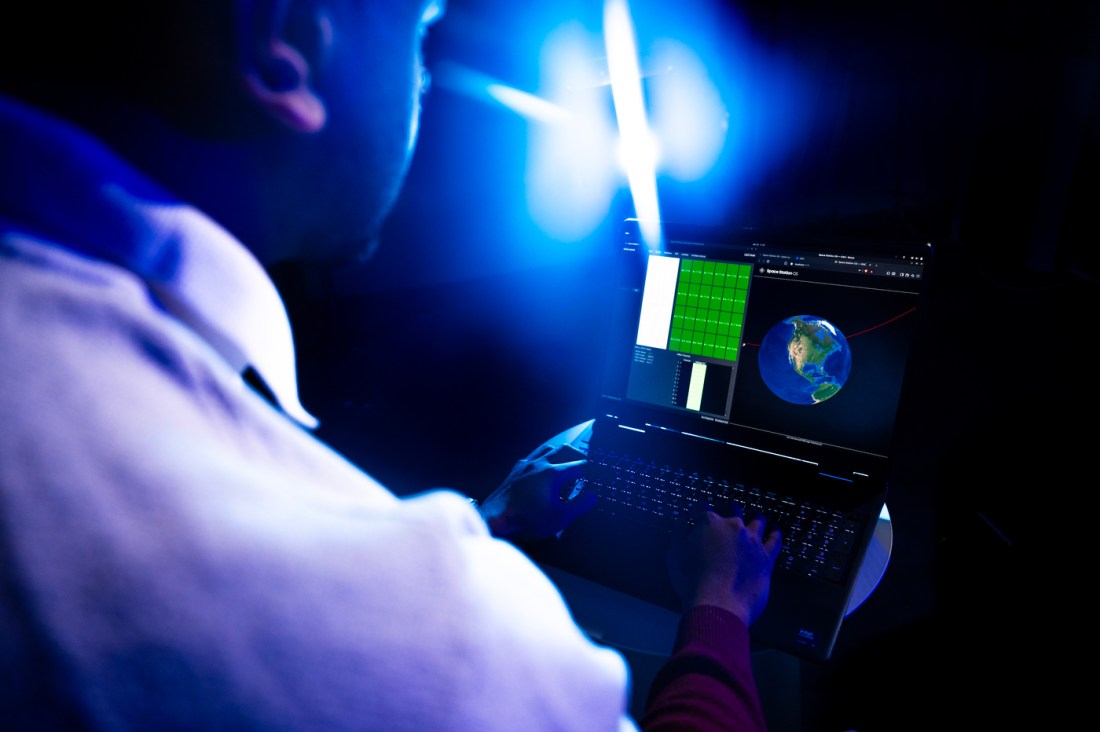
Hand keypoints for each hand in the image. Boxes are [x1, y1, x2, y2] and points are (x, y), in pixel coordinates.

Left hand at [478, 442, 596, 541]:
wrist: (494, 519)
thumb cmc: (526, 520)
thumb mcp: (558, 518)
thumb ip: (579, 506)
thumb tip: (593, 497)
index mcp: (552, 473)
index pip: (578, 466)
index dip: (591, 469)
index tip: (599, 472)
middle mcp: (539, 464)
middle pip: (563, 450)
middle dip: (577, 454)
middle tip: (586, 461)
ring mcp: (525, 466)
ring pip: (546, 449)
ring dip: (559, 452)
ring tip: (566, 458)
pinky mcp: (514, 471)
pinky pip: (532, 456)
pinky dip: (542, 457)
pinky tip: (541, 465)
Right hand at [667, 505, 781, 625]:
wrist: (717, 604)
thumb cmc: (692, 581)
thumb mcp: (674, 555)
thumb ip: (678, 534)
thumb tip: (681, 522)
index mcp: (708, 523)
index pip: (703, 508)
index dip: (699, 510)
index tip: (697, 514)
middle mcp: (732, 526)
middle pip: (733, 509)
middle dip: (729, 508)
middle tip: (729, 510)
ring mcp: (751, 541)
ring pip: (758, 520)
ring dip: (755, 517)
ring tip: (756, 516)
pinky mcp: (765, 557)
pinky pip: (775, 540)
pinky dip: (776, 533)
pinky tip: (776, 529)